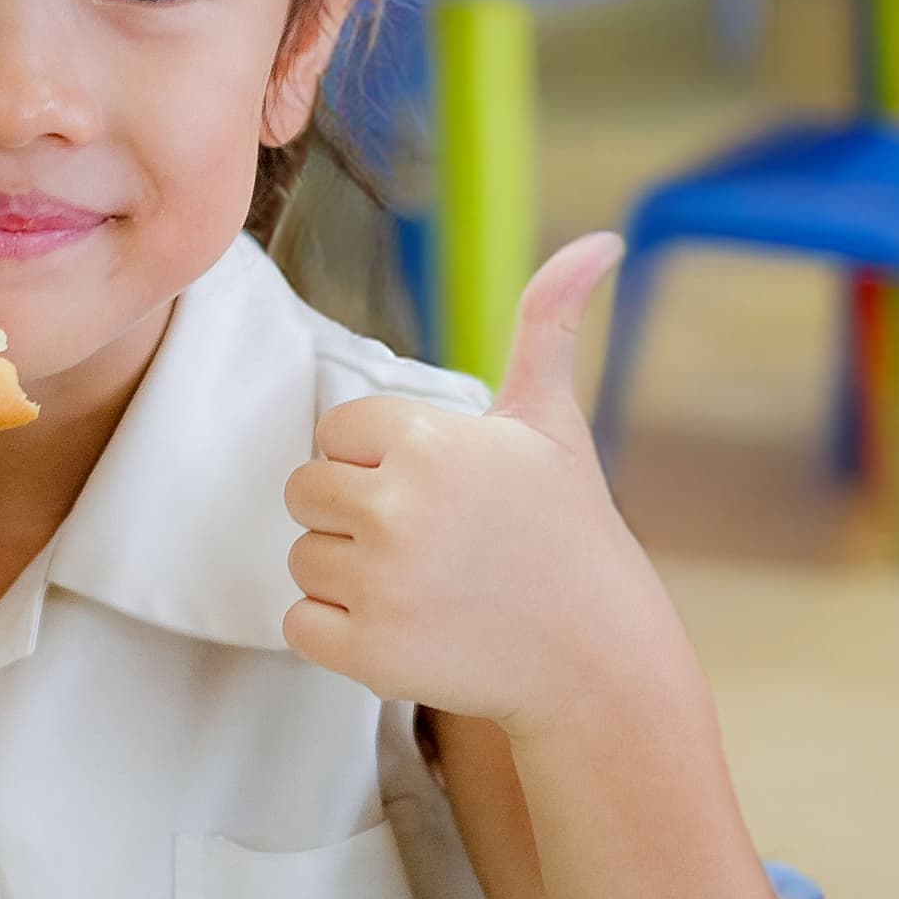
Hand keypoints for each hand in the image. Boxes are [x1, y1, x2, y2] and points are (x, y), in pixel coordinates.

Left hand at [283, 233, 682, 735]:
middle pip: (304, 491)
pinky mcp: (368, 653)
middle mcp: (398, 507)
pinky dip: (337, 631)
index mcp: (428, 440)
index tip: (434, 492)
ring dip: (345, 574)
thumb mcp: (553, 423)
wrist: (597, 659)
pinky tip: (403, 626)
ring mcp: (380, 584)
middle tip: (425, 543)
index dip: (377, 462)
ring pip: (301, 557)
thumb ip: (549, 323)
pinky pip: (298, 622)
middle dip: (353, 514)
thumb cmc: (572, 532)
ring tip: (421, 585)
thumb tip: (600, 239)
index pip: (334, 431)